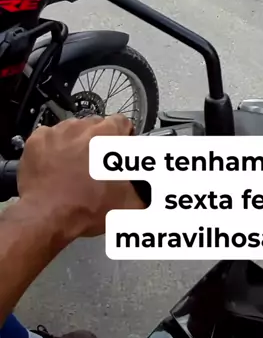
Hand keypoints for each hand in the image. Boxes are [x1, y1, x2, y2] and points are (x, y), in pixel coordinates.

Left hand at [17, 115, 143, 241]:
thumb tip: (150, 194)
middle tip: (97, 164)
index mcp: (108, 136)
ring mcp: (58, 132)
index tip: (121, 148)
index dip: (123, 136)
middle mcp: (83, 127)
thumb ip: (145, 194)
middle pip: (96, 125)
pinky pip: (49, 137)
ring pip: (72, 130)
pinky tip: (56, 165)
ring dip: (76, 143)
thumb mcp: (128, 204)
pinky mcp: (38, 140)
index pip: (122, 122)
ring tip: (75, 166)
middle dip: (98, 141)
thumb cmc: (85, 206)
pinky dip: (53, 148)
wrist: (47, 215)